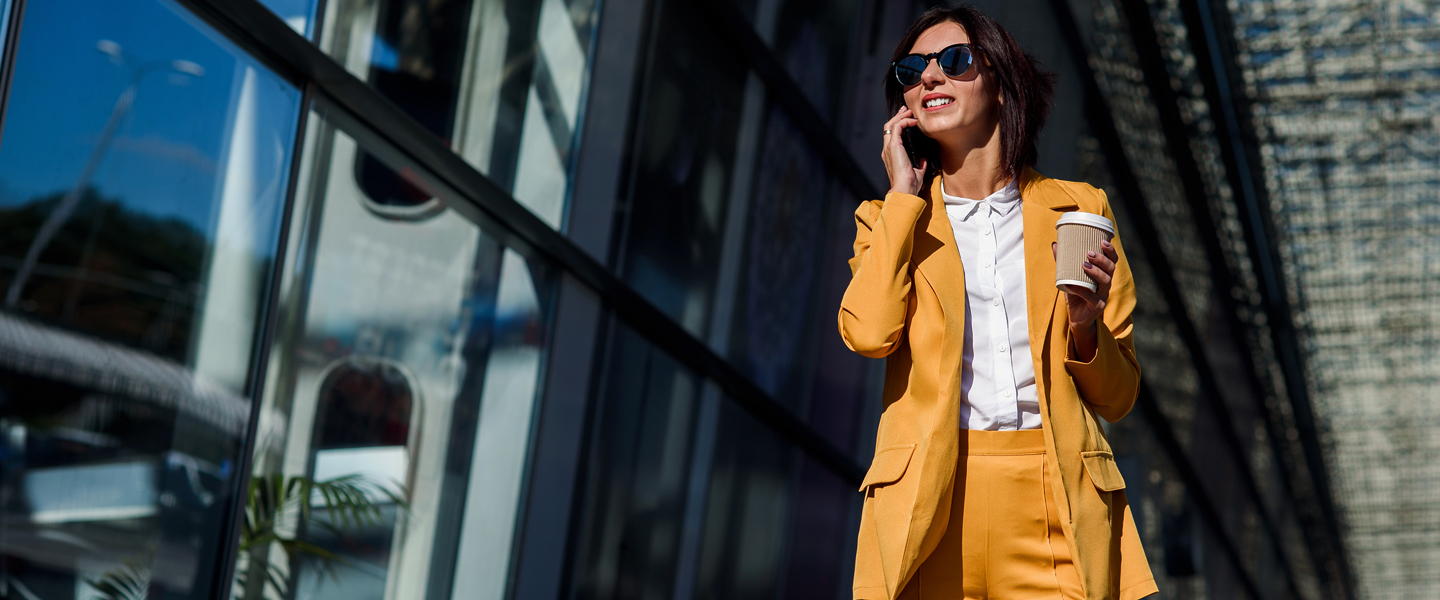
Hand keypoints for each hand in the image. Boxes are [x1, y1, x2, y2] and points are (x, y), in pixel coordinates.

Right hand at [881, 106, 925, 195]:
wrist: (904, 189)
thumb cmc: (909, 185)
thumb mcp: (916, 172)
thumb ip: (919, 165)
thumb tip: (922, 160)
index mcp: (891, 156)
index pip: (891, 136)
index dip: (898, 125)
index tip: (907, 119)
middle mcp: (887, 150)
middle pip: (888, 127)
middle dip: (897, 116)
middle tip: (906, 110)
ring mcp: (889, 147)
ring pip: (891, 125)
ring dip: (900, 116)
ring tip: (909, 112)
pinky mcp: (894, 146)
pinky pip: (897, 127)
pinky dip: (904, 121)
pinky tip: (913, 121)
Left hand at [1051, 239, 1117, 358]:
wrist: (1076, 317)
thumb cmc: (1076, 294)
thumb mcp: (1069, 276)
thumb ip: (1063, 262)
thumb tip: (1055, 244)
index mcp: (1103, 275)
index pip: (1112, 260)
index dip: (1111, 251)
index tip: (1103, 241)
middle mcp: (1106, 284)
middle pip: (1110, 269)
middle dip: (1102, 259)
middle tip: (1089, 253)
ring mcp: (1103, 295)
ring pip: (1105, 281)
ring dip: (1095, 271)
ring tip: (1083, 264)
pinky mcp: (1097, 306)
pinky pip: (1090, 297)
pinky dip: (1079, 289)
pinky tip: (1069, 284)